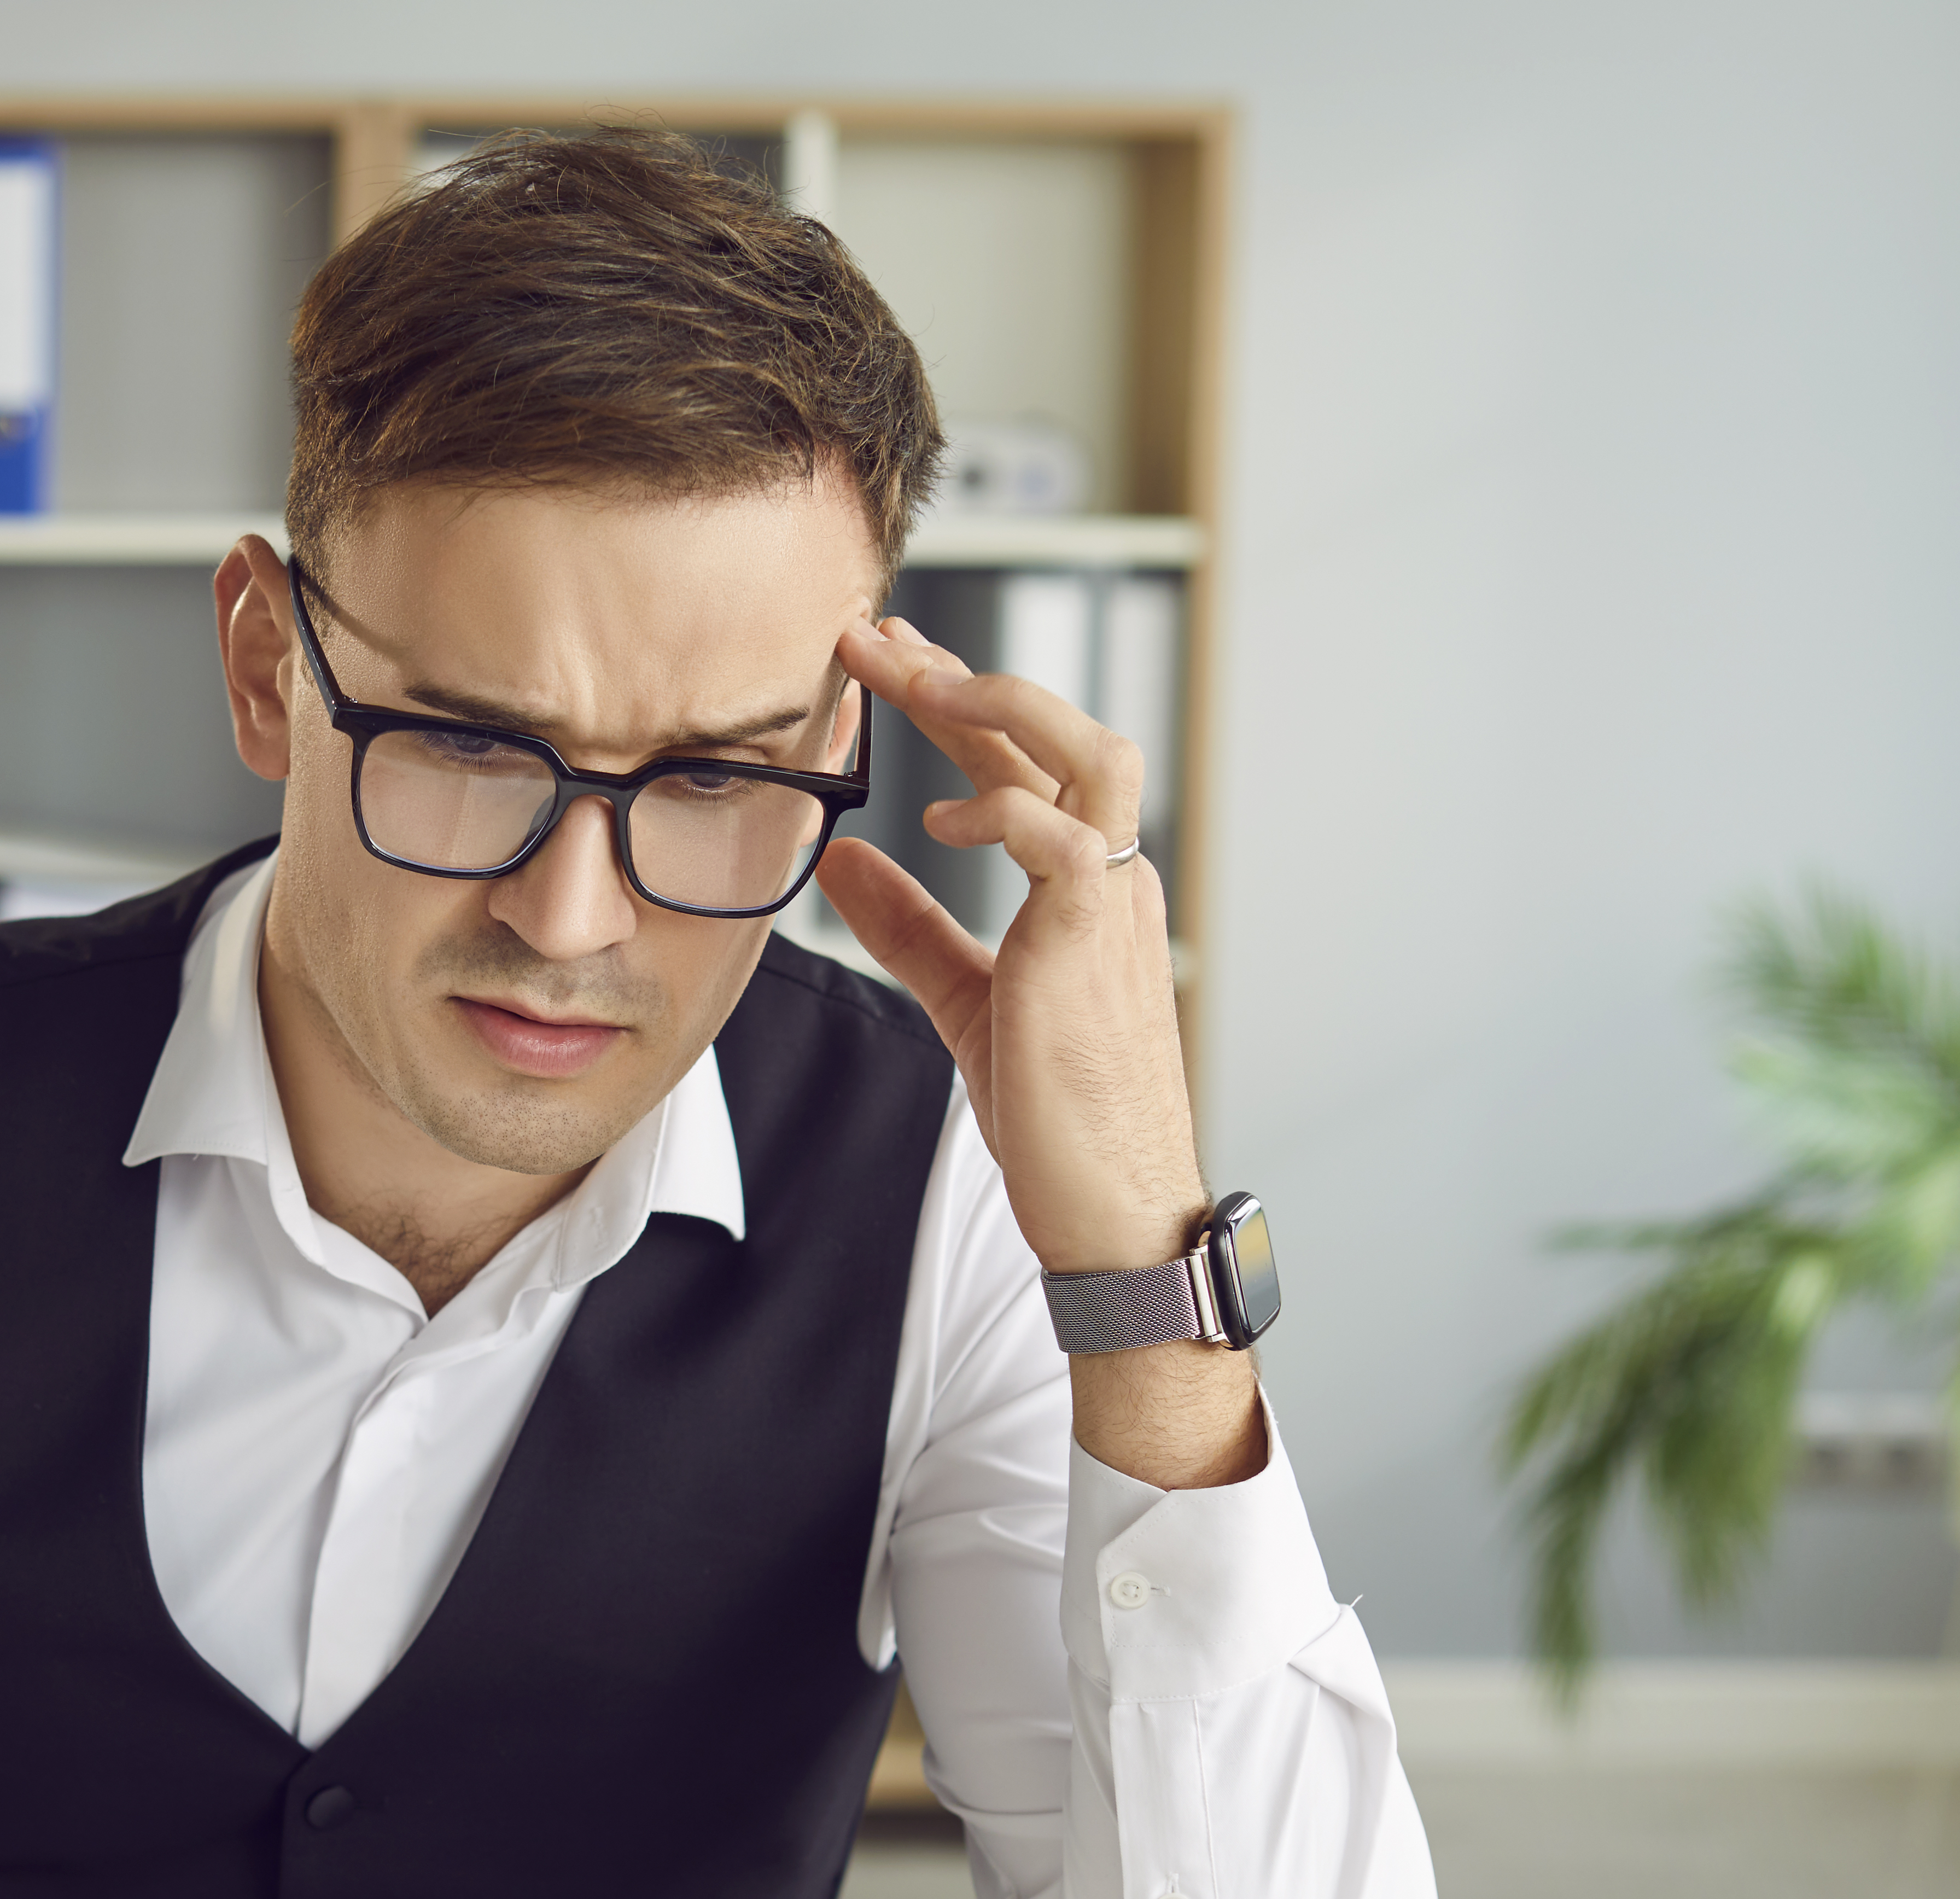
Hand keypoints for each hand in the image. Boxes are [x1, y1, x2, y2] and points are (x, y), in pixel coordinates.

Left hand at [814, 617, 1263, 1489]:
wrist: (1110, 1204)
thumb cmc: (1055, 1115)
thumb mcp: (963, 998)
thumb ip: (907, 925)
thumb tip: (843, 858)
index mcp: (1085, 886)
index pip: (1021, 762)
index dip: (953, 702)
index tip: (882, 660)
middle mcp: (1112, 876)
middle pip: (1051, 731)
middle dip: (958, 671)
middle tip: (869, 633)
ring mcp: (1116, 901)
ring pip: (1086, 751)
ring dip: (1000, 702)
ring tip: (917, 677)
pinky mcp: (1098, 937)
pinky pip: (1064, 836)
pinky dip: (1000, 809)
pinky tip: (938, 820)